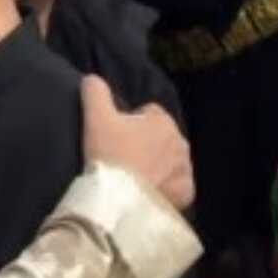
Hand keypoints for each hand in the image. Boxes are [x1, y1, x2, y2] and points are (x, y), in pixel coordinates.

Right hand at [80, 75, 193, 208]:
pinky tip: (146, 191)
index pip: (148, 112)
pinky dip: (164, 187)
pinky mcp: (185, 194)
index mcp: (163, 122)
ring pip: (169, 161)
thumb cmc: (109, 154)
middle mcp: (181, 143)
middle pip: (160, 137)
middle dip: (145, 143)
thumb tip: (92, 78)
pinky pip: (176, 186)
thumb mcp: (95, 116)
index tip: (115, 136)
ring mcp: (185, 170)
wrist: (118, 199)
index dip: (129, 121)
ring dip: (156, 165)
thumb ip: (95, 91)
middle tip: (121, 157)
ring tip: (132, 176)